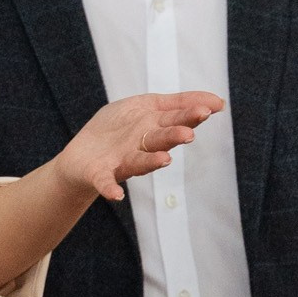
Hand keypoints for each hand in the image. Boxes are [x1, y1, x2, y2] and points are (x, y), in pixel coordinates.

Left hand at [57, 92, 222, 206]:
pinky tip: (116, 195)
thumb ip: (175, 104)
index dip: (191, 112)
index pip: (175, 116)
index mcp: (152, 125)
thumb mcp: (145, 107)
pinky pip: (105, 182)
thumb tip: (216, 101)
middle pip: (160, 138)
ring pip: (140, 161)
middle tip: (188, 133)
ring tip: (164, 159)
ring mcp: (121, 160)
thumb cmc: (117, 129)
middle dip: (173, 136)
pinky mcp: (100, 174)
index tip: (212, 107)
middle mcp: (140, 144)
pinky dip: (110, 188)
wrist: (80, 156)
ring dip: (151, 161)